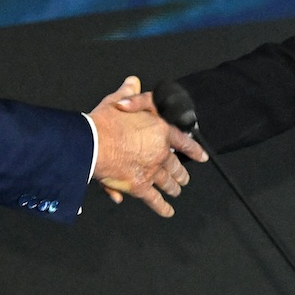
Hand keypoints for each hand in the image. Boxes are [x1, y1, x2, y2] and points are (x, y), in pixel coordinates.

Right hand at [88, 77, 205, 216]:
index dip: (194, 149)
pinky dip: (162, 207)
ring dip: (173, 188)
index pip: (183, 140)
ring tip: (176, 191)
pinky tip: (168, 211)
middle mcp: (160, 152)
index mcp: (159, 130)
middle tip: (184, 178)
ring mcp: (152, 171)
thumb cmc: (103, 122)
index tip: (202, 157)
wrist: (92, 143)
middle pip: (175, 165)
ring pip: (167, 182)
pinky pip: (154, 199)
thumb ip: (128, 93)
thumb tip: (133, 82)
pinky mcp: (140, 186)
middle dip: (180, 173)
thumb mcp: (116, 101)